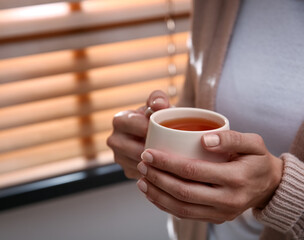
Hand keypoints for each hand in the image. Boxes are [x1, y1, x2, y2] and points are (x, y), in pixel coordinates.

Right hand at [106, 90, 169, 178]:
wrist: (157, 133)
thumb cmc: (158, 116)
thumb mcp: (159, 103)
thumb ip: (158, 98)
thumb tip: (158, 104)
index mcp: (119, 120)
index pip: (134, 126)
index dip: (151, 129)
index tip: (166, 131)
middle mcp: (114, 139)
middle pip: (134, 149)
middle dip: (154, 150)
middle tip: (171, 149)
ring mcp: (119, 158)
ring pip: (138, 164)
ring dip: (155, 163)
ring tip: (171, 159)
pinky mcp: (127, 171)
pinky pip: (142, 174)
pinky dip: (155, 172)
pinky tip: (166, 168)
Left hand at [136, 130, 283, 222]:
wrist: (269, 185)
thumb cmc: (257, 159)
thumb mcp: (253, 142)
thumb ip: (231, 138)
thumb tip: (204, 139)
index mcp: (236, 178)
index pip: (193, 171)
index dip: (167, 162)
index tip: (149, 152)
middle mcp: (228, 200)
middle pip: (183, 192)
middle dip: (157, 178)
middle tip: (142, 164)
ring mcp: (221, 213)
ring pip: (181, 208)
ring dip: (157, 194)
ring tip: (141, 179)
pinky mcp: (216, 218)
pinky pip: (185, 215)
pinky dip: (165, 205)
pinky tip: (153, 194)